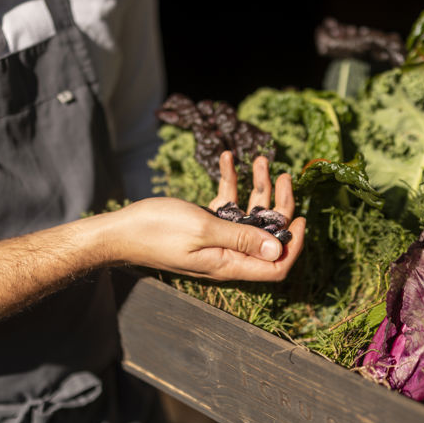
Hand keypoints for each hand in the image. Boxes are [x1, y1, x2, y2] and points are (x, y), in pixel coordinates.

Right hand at [108, 151, 304, 281]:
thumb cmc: (157, 230)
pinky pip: (226, 204)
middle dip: (279, 203)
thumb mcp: (203, 229)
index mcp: (230, 263)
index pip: (277, 265)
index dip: (294, 244)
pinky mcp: (204, 224)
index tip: (303, 217)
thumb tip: (279, 249)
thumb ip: (242, 238)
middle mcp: (228, 254)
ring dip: (256, 187)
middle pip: (267, 234)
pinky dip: (229, 182)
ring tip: (259, 159)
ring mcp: (216, 239)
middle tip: (283, 174)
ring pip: (249, 215)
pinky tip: (226, 157)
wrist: (120, 230)